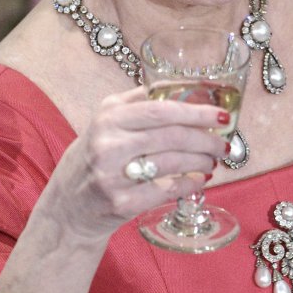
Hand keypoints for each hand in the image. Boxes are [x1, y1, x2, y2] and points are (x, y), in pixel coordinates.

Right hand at [43, 86, 228, 245]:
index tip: (221, 115)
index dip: (196, 112)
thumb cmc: (94, 156)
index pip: (161, 109)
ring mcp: (113, 176)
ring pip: (172, 163)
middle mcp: (108, 143)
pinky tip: (199, 180)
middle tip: (224, 144)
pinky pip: (166, 191)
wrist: (68, 205)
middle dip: (206, 139)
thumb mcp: (105, 120)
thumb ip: (137, 101)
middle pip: (172, 136)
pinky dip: (189, 185)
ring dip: (201, 161)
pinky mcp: (121, 204)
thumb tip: (179, 87)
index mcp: (109, 117)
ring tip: (213, 160)